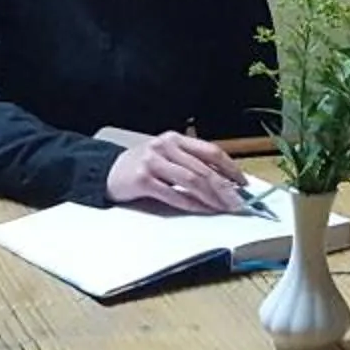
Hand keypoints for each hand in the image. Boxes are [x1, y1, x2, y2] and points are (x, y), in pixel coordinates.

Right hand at [106, 132, 248, 212]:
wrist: (106, 172)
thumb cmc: (140, 167)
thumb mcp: (166, 157)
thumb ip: (189, 164)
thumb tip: (222, 182)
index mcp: (175, 139)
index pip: (211, 151)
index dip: (230, 168)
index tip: (243, 183)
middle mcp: (165, 146)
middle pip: (204, 168)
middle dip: (225, 187)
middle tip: (238, 202)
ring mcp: (154, 161)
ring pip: (192, 180)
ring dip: (211, 197)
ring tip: (223, 208)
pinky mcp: (144, 179)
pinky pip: (173, 194)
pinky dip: (190, 204)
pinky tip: (201, 210)